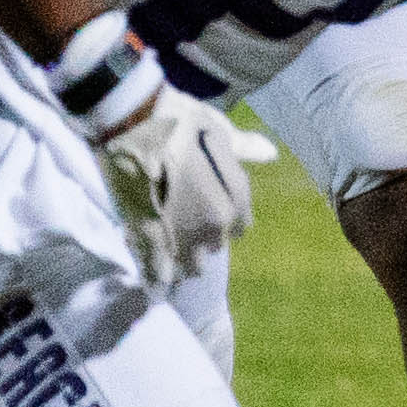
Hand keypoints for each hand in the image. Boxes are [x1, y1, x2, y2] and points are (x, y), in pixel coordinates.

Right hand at [92, 84, 269, 280]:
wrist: (133, 119)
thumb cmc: (180, 120)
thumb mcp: (217, 130)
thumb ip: (243, 149)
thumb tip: (272, 154)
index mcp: (231, 201)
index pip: (240, 225)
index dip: (232, 222)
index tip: (226, 224)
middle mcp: (209, 224)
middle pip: (212, 245)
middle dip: (205, 241)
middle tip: (196, 237)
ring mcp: (176, 232)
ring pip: (187, 262)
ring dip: (184, 261)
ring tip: (178, 265)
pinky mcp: (144, 231)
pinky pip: (156, 264)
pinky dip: (157, 275)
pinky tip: (157, 287)